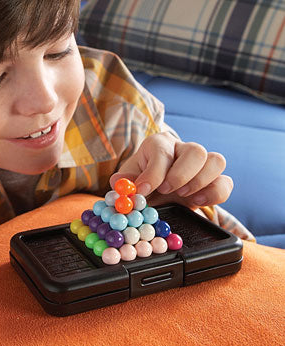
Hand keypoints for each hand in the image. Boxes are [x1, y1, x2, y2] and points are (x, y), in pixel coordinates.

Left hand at [110, 132, 232, 208]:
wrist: (156, 194)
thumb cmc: (142, 182)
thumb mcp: (129, 181)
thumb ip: (125, 181)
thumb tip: (118, 183)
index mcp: (158, 144)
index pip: (162, 150)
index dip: (153, 172)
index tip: (143, 190)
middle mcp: (183, 148)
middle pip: (196, 151)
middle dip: (182, 175)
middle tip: (168, 190)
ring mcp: (202, 164)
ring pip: (216, 161)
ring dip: (200, 182)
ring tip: (183, 195)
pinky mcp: (215, 180)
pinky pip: (226, 182)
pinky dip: (214, 194)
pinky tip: (196, 201)